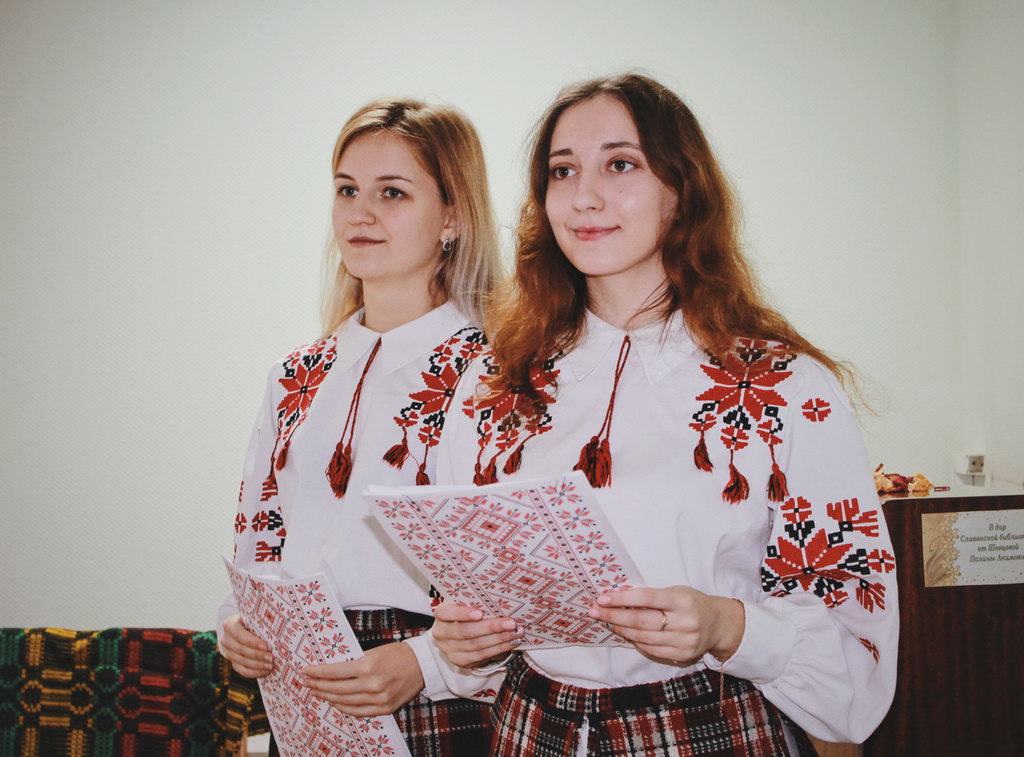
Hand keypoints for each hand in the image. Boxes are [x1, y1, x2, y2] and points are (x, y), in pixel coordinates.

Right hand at [219, 614, 272, 677]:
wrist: (244, 626)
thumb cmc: (254, 619)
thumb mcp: (255, 616)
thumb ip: (261, 621)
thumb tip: (277, 628)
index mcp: (230, 625)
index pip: (240, 636)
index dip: (253, 642)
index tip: (266, 646)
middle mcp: (226, 639)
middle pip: (241, 650)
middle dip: (258, 655)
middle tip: (271, 658)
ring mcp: (228, 652)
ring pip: (241, 662)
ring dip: (257, 665)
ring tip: (270, 666)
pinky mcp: (233, 661)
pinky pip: (241, 670)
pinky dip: (254, 672)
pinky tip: (264, 672)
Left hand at [302, 642, 423, 716]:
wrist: (422, 665)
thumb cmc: (397, 654)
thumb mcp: (373, 652)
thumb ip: (353, 663)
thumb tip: (330, 670)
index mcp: (368, 666)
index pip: (335, 672)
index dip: (317, 672)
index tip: (305, 671)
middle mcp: (372, 685)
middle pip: (336, 689)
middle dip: (318, 685)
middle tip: (306, 682)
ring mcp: (378, 699)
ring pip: (344, 702)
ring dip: (327, 697)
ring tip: (317, 692)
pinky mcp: (384, 709)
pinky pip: (357, 712)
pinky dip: (343, 708)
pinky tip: (334, 702)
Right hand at [431, 602, 522, 668]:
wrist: (457, 635)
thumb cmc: (465, 614)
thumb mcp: (464, 604)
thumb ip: (475, 601)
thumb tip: (500, 597)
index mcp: (441, 615)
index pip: (447, 613)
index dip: (462, 614)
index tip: (480, 613)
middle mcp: (441, 633)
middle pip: (465, 631)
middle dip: (491, 627)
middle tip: (511, 623)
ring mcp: (449, 650)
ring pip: (476, 645)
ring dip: (499, 639)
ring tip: (516, 632)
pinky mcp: (460, 661)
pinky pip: (481, 656)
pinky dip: (498, 649)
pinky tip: (510, 642)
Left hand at [588, 586, 743, 665]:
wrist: (719, 624)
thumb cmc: (692, 603)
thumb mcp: (676, 592)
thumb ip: (652, 597)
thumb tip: (617, 600)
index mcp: (682, 600)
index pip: (647, 598)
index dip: (623, 598)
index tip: (603, 598)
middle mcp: (685, 622)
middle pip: (641, 621)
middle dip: (614, 616)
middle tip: (595, 611)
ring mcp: (684, 641)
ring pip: (643, 638)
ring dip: (621, 629)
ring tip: (608, 621)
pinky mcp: (683, 656)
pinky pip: (652, 650)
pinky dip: (636, 641)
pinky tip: (626, 633)